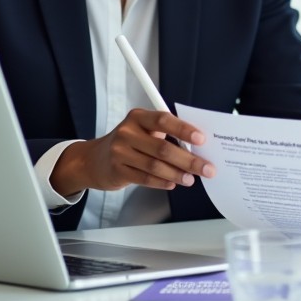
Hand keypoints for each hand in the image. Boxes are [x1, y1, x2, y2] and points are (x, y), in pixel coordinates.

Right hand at [50, 108, 215, 194]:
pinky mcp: (117, 171)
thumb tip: (196, 148)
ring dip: (177, 174)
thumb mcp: (143, 130)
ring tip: (191, 179)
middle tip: (206, 168)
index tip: (201, 139)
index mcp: (138, 117)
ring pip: (155, 166)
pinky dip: (162, 182)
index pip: (164, 120)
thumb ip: (166, 135)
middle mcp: (127, 132)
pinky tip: (172, 183)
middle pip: (163, 148)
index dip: (184, 129)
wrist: (94, 159)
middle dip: (189, 160)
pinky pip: (145, 178)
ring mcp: (120, 152)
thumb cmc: (128, 142)